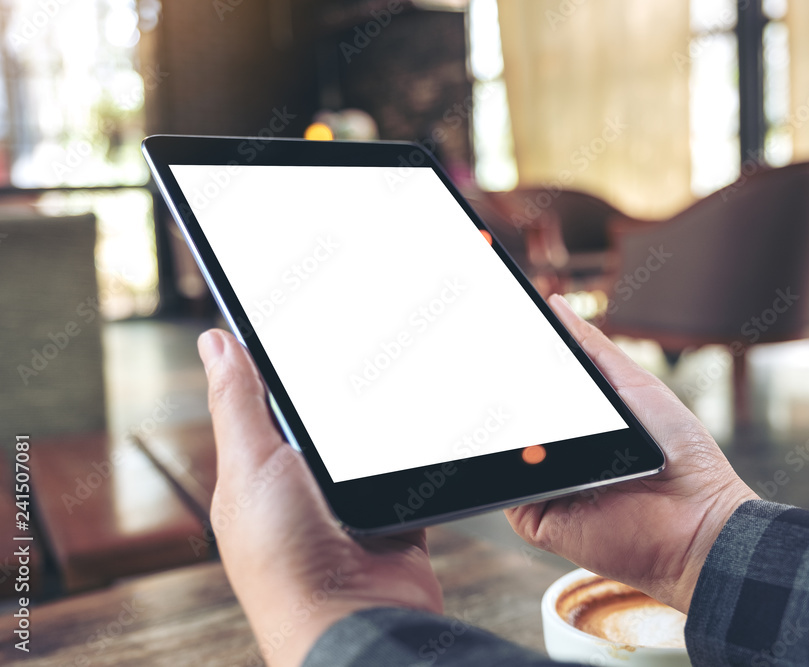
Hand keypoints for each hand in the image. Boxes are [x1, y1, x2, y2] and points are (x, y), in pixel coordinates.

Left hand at [198, 329, 442, 666]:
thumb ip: (239, 403)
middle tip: (363, 331)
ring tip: (399, 369)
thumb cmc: (287, 562)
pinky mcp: (395, 517)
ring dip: (382, 420)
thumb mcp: (252, 467)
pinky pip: (409, 469)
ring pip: (371, 441)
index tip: (298, 313)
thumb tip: (215, 342)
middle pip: (325, 417)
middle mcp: (304, 486)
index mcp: (260, 471)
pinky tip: (424, 425)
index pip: (266, 399)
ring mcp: (351, 504)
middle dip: (341, 385)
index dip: (279, 359)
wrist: (357, 622)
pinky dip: (417, 453)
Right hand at [505, 295, 756, 613]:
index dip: (507, 366)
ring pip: (502, 451)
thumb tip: (554, 304)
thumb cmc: (678, 453)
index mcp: (573, 423)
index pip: (527, 391)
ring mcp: (540, 486)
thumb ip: (591, 348)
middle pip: (510, 419)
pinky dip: (510, 466)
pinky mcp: (534, 518)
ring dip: (502, 426)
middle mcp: (552, 453)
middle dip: (494, 391)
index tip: (490, 332)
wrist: (697, 519)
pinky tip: (523, 444)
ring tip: (500, 396)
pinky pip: (507, 490)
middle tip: (480, 357)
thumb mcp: (634, 384)